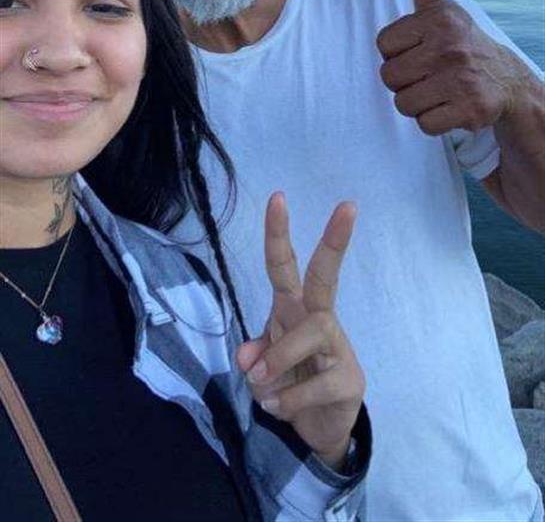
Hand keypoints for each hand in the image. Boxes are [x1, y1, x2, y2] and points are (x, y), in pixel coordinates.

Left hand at [237, 193, 364, 469]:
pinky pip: (313, 385)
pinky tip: (279, 407)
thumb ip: (254, 356)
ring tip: (263, 386)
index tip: (277, 197)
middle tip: (348, 206)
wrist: (318, 428)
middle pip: (325, 276)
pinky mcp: (350, 380)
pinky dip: (286, 400)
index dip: (277, 234)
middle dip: (334, 241)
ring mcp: (339, 347)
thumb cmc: (289, 381)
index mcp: (293, 308)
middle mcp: (318, 319)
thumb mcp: (262, 367)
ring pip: (311, 334)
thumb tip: (248, 356)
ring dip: (279, 360)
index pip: (284, 266)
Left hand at [377, 0, 522, 134]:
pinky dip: (433, 121)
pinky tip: (449, 107)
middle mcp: (450, 47)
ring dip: (416, 103)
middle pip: (389, 77)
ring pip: (403, 103)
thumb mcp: (443, 11)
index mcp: (438, 20)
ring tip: (437, 91)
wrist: (506, 80)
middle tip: (427, 75)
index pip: (383, 45)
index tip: (418, 51)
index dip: (396, 53)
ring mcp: (461, 80)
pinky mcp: (470, 109)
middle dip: (404, 81)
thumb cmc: (460, 44)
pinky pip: (424, 124)